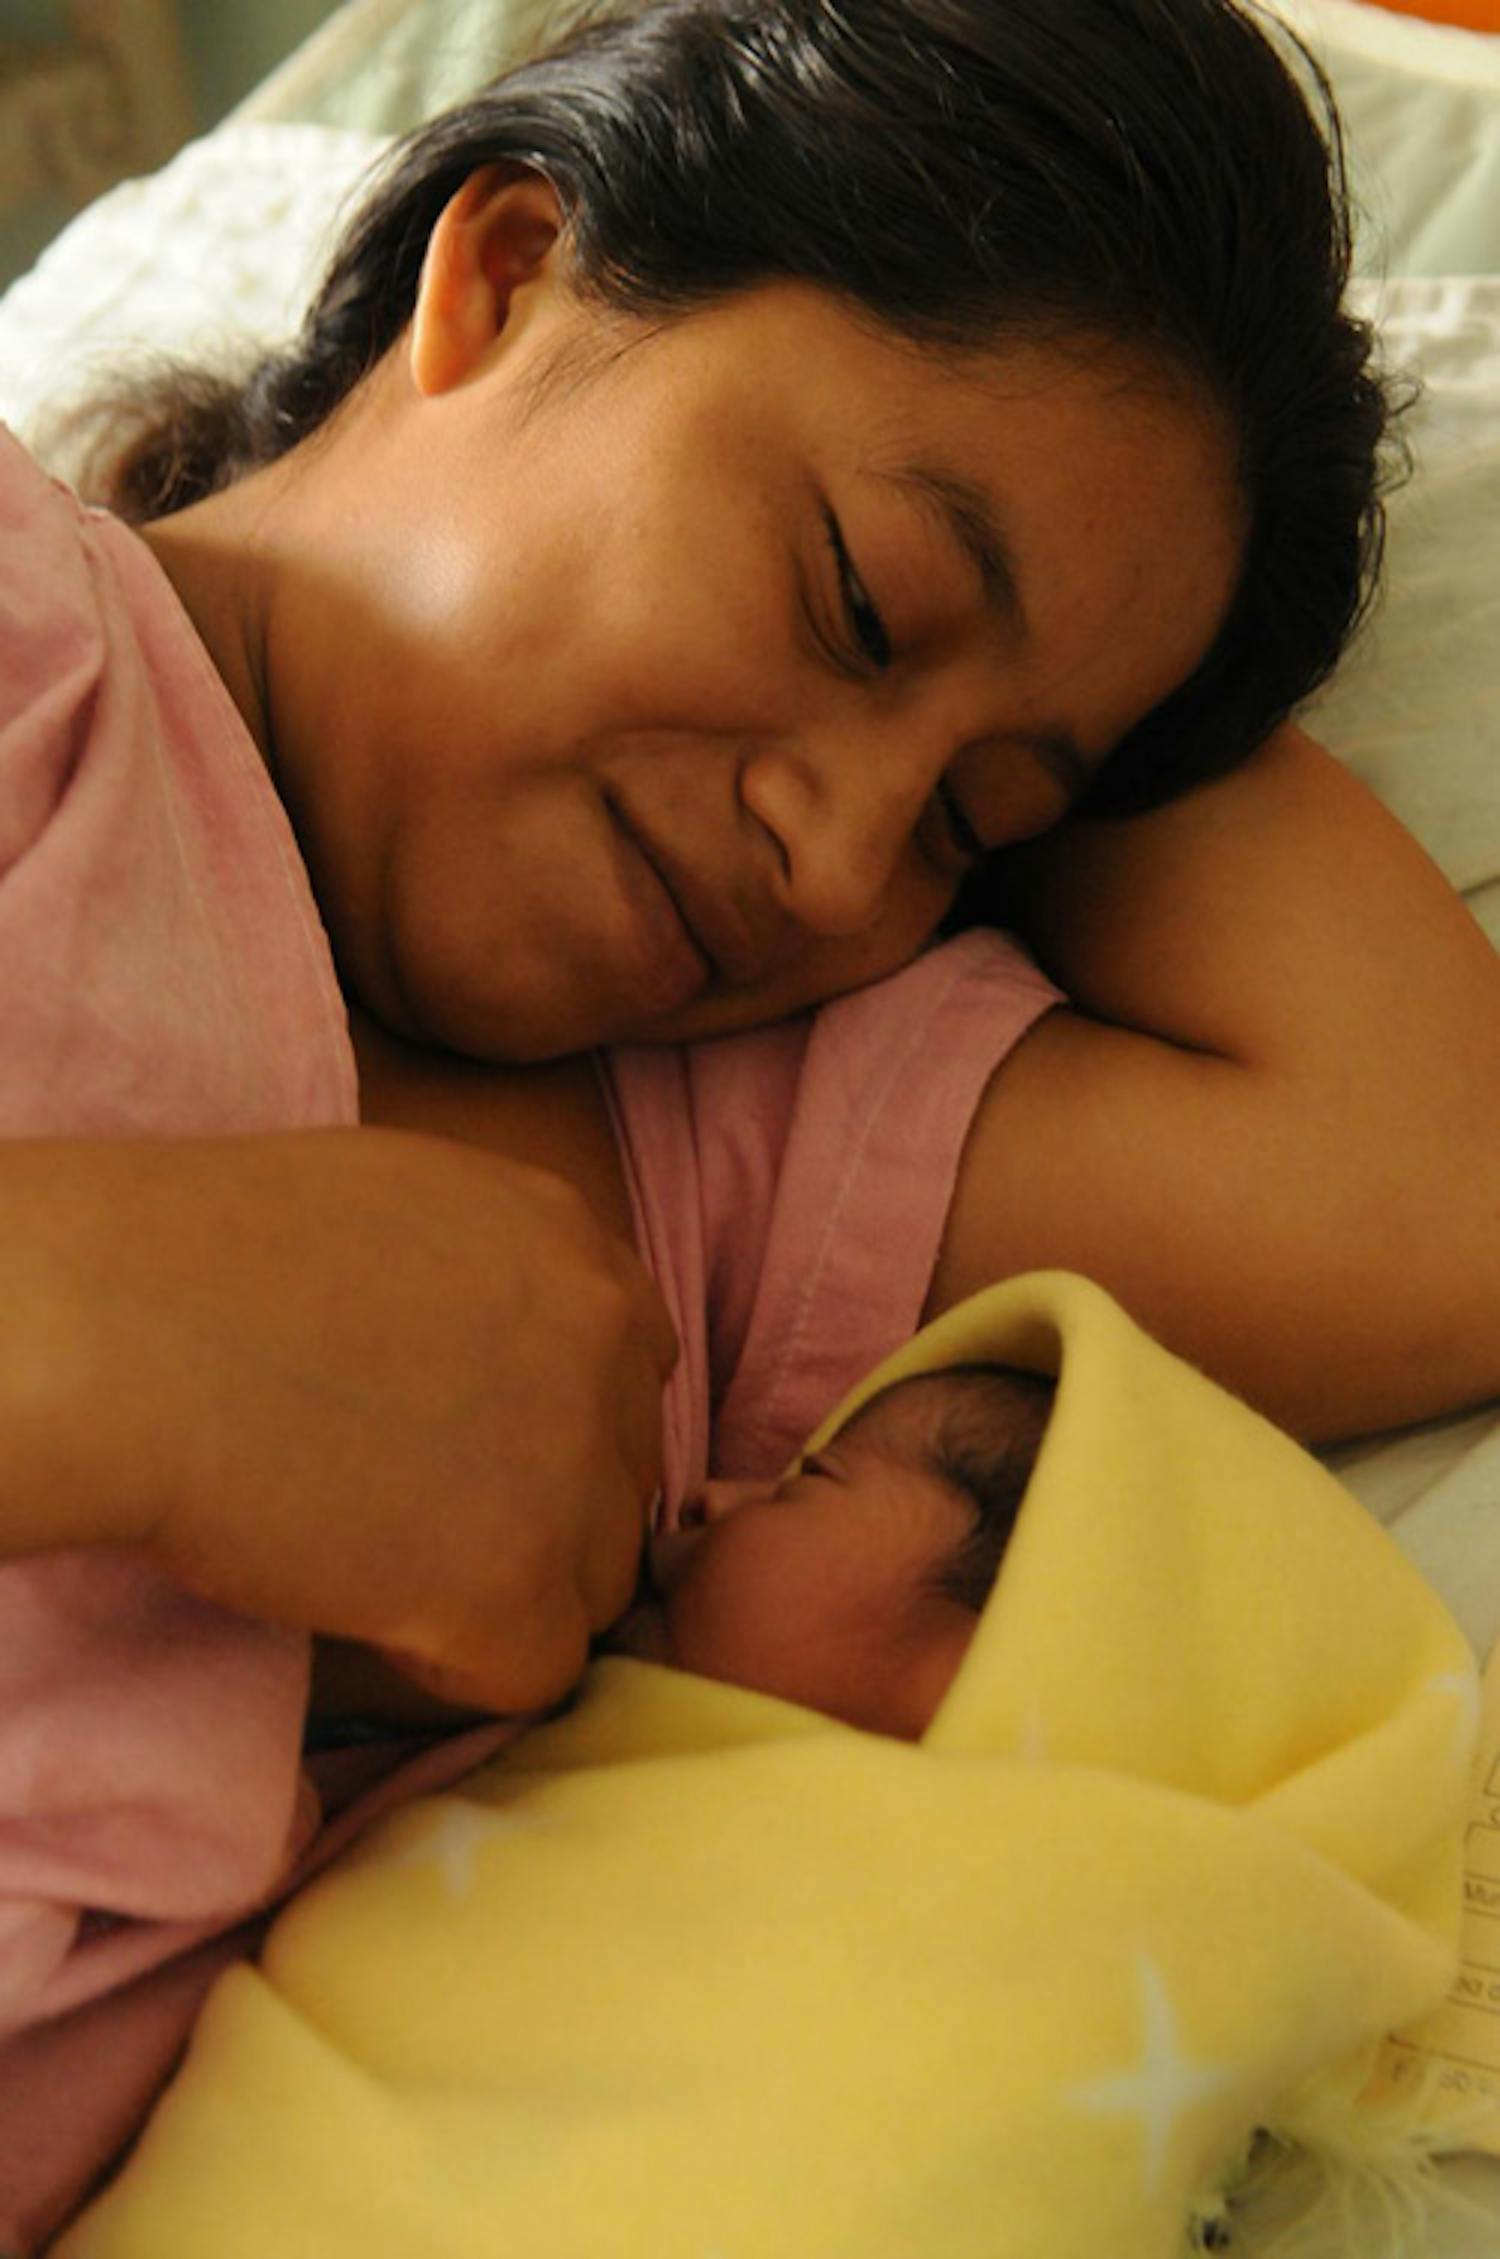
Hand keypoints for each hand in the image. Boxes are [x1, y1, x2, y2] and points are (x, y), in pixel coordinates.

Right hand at [4, 1130, 674, 1711]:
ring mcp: (575, 1463)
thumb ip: (491, 1277)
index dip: (548, 1427)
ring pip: (593, 1580)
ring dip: (507, 1592)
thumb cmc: (210, 1255)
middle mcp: (604, 1341)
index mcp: (571, 1241)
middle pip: (618, 1478)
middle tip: (406, 1516)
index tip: (461, 1449)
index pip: (627, 1369)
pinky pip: (540, 1671)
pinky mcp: (519, 1581)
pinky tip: (374, 1617)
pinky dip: (462, 1666)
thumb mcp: (405, 1208)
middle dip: (534, 1511)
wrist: (135, 1330)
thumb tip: (499, 1361)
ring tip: (380, 1566)